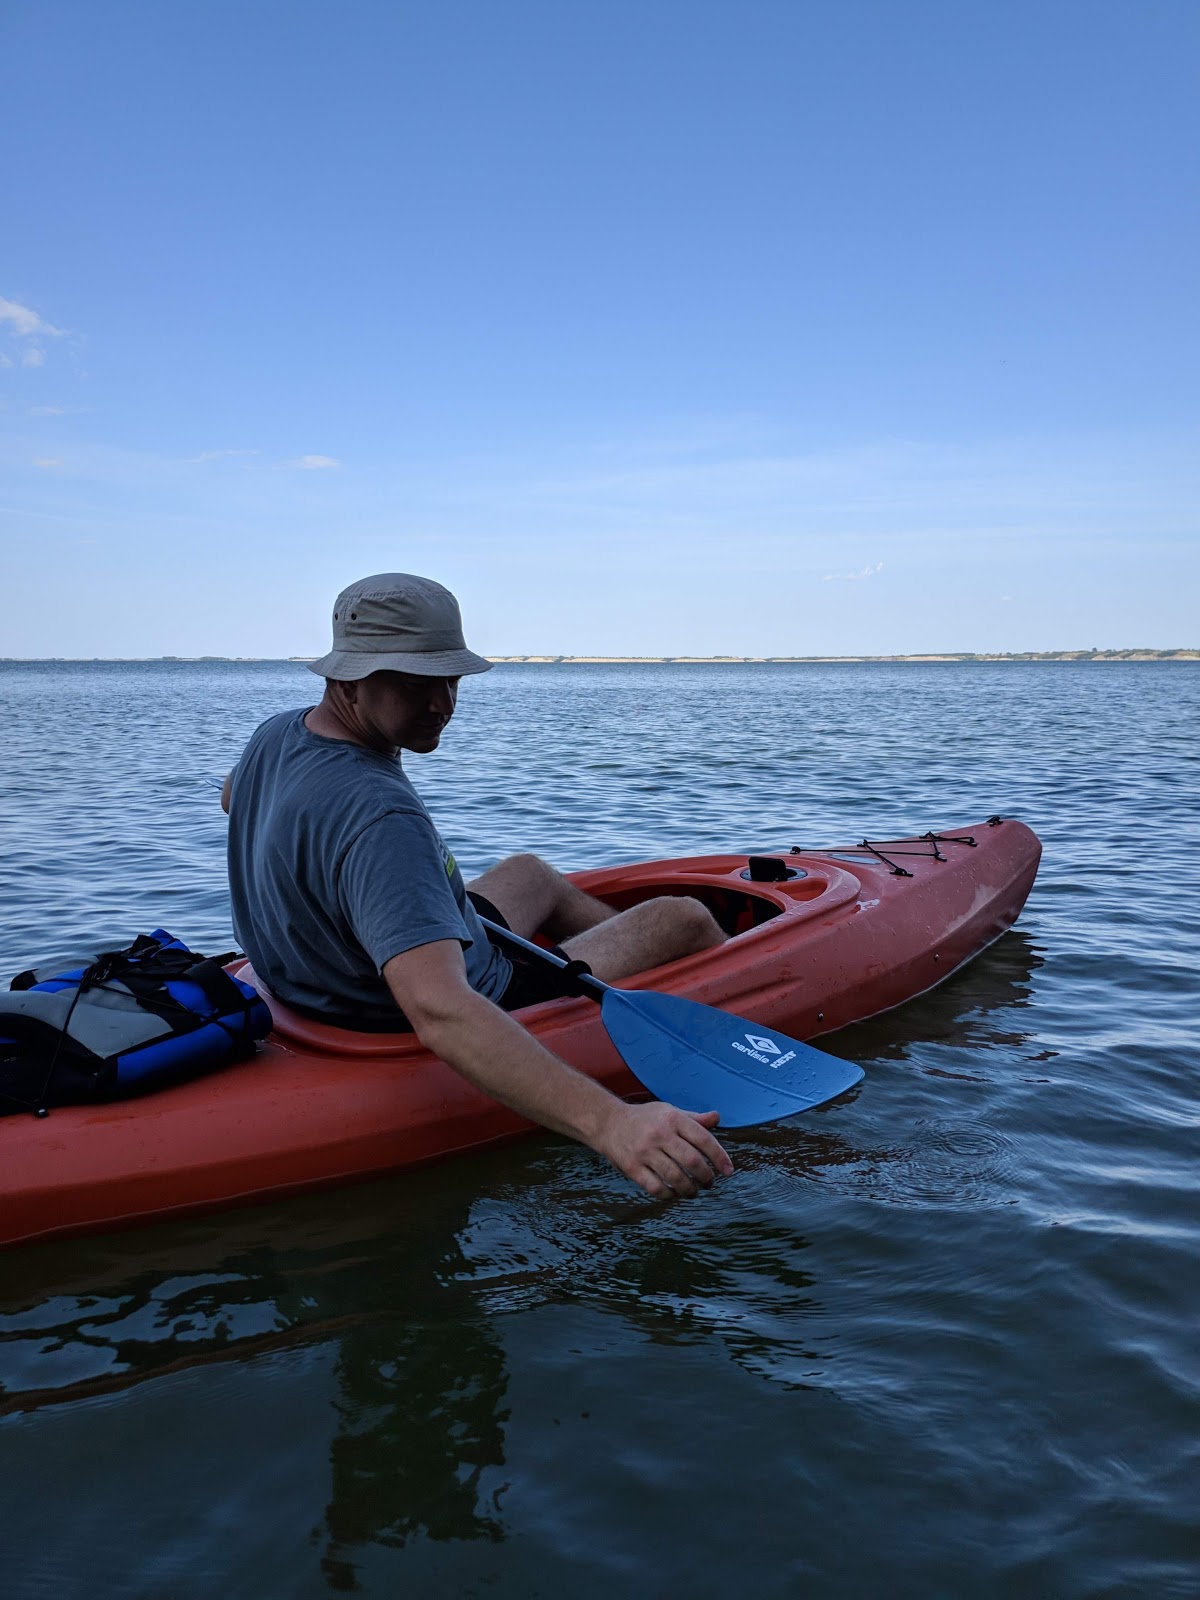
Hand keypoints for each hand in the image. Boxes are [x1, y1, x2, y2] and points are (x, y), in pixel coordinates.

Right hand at [596, 1103, 733, 1198]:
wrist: (608, 1123)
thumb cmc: (644, 1118)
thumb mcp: (669, 1111)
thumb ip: (694, 1118)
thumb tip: (717, 1117)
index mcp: (672, 1118)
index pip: (703, 1139)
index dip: (719, 1157)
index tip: (728, 1170)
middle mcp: (659, 1134)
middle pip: (692, 1161)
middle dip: (706, 1177)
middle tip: (710, 1183)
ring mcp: (644, 1151)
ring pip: (676, 1178)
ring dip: (690, 1189)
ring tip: (694, 1191)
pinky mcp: (632, 1167)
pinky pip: (656, 1188)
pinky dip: (669, 1195)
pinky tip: (675, 1194)